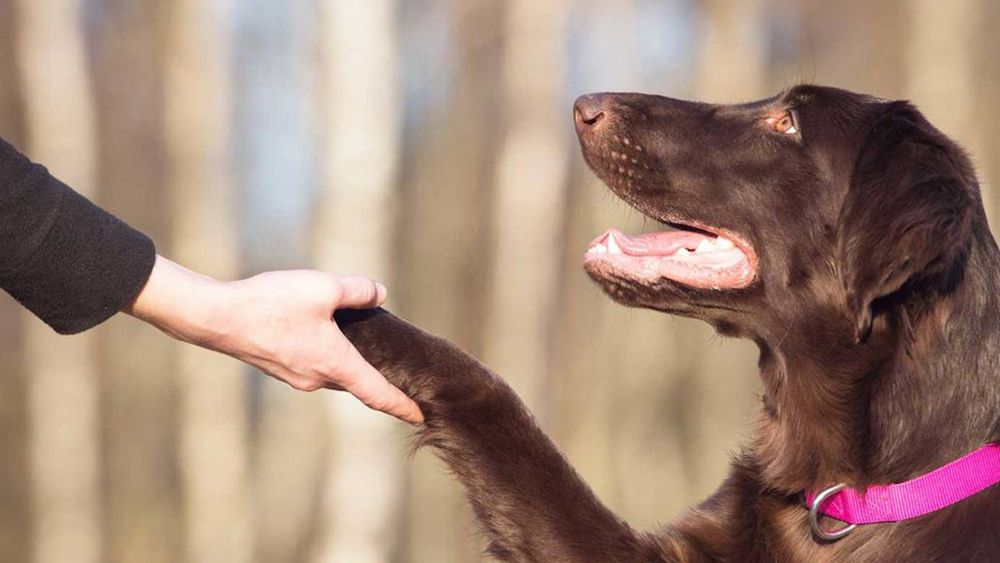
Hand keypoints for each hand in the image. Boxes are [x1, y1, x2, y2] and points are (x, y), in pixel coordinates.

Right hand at [124, 255, 423, 423]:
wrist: (217, 318)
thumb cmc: (271, 304)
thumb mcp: (323, 287)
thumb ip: (358, 291)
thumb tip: (379, 293)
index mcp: (336, 364)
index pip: (378, 394)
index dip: (403, 406)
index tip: (421, 418)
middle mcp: (317, 378)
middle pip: (359, 382)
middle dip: (380, 380)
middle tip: (404, 373)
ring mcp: (296, 376)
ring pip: (335, 373)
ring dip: (352, 364)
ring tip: (368, 347)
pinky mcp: (279, 367)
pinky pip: (315, 365)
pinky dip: (330, 357)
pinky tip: (328, 335)